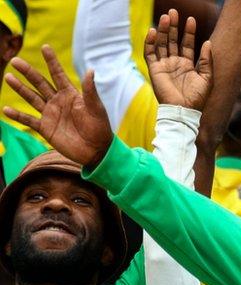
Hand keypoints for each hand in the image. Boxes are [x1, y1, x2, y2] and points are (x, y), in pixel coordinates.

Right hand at [3, 45, 112, 167]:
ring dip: (20, 88)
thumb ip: (90, 91)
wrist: (97, 151)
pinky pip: (29, 120)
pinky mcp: (45, 128)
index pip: (58, 74)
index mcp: (71, 94)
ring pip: (32, 98)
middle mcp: (58, 101)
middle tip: (15, 60)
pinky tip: (6, 109)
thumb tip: (90, 70)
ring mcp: (50, 114)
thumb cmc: (100, 128)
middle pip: (40, 83)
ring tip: (8, 77)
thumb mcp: (96, 108)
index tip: (45, 47)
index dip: (52, 61)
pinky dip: (18, 115)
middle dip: (28, 72)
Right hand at [145, 10, 213, 110]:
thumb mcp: (207, 77)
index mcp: (187, 65)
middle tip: (174, 12)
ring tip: (166, 17)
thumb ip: (206, 60)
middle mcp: (174, 63)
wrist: (184, 110)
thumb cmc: (197, 98)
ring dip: (163, 30)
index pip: (187, 44)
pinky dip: (150, 42)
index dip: (188, 32)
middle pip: (172, 40)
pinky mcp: (154, 70)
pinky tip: (154, 31)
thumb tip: (208, 42)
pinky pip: (150, 53)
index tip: (191, 19)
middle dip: (173, 26)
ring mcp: (164, 66)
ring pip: (162, 43)